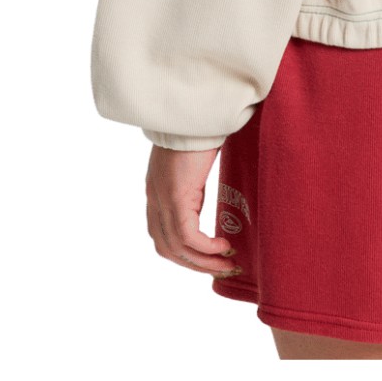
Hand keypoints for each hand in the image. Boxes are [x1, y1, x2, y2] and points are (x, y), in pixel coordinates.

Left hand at [145, 143, 241, 277]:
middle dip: (195, 264)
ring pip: (176, 248)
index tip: (208, 257)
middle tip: (221, 267)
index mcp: (156, 193)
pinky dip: (206, 248)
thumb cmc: (198, 132)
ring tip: (227, 262)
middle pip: (167, 249)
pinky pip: (188, 236)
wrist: (193, 113)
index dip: (183, 254)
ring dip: (203, 261)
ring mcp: (162, 200)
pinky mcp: (176, 196)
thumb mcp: (190, 165)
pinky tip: (223, 245)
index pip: (162, 236)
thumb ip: (191, 184)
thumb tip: (209, 197)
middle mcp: (155, 200)